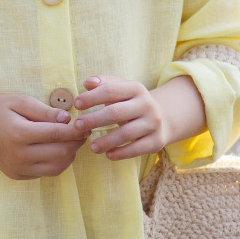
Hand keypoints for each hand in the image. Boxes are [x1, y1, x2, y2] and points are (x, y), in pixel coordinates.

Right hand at [0, 94, 84, 179]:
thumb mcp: (19, 102)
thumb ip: (45, 111)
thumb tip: (68, 119)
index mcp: (19, 134)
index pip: (58, 134)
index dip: (76, 130)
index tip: (86, 123)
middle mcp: (19, 155)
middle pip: (61, 152)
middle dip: (76, 142)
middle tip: (83, 132)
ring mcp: (18, 168)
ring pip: (57, 167)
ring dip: (70, 155)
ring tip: (72, 141)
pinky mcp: (17, 175)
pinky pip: (45, 172)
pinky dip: (57, 162)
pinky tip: (57, 149)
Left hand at [72, 74, 205, 161]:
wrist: (163, 117)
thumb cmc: (132, 102)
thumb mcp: (121, 89)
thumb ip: (103, 84)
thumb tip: (87, 83)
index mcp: (136, 88)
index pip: (110, 91)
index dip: (92, 98)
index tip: (76, 104)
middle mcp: (147, 104)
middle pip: (116, 112)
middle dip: (94, 120)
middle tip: (77, 126)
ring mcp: (153, 123)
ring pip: (126, 133)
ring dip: (106, 141)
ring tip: (91, 147)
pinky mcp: (157, 141)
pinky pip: (137, 149)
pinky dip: (121, 153)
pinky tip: (108, 155)